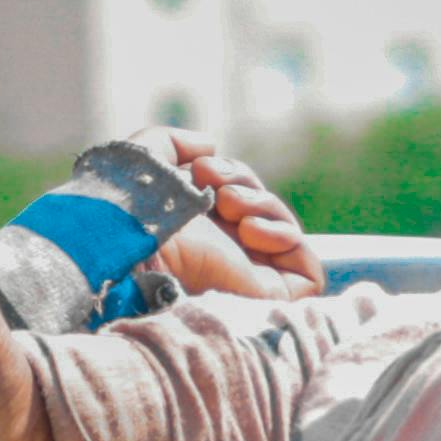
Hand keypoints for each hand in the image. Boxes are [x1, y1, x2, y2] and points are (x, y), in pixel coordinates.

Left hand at [132, 126, 318, 297]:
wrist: (131, 251)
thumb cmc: (131, 211)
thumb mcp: (146, 158)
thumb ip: (174, 142)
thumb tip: (210, 147)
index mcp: (201, 229)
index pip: (242, 196)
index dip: (231, 173)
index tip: (202, 169)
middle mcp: (226, 254)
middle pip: (267, 209)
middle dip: (246, 183)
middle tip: (215, 187)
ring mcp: (250, 278)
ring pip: (287, 233)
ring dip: (264, 205)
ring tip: (228, 207)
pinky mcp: (271, 298)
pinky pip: (309, 270)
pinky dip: (287, 237)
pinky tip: (250, 230)